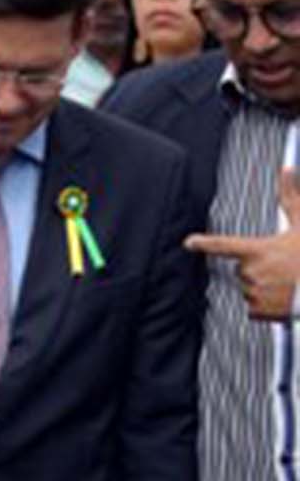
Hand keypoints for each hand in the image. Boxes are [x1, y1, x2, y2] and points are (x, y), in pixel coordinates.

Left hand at [186, 170, 299, 319]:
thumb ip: (291, 198)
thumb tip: (288, 170)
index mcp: (258, 251)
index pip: (224, 245)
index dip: (204, 243)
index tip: (189, 242)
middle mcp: (251, 272)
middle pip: (242, 269)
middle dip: (258, 269)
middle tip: (281, 269)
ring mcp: (253, 292)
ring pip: (249, 288)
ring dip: (263, 287)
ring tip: (286, 284)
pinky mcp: (259, 310)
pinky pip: (254, 307)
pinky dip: (266, 305)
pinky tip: (282, 298)